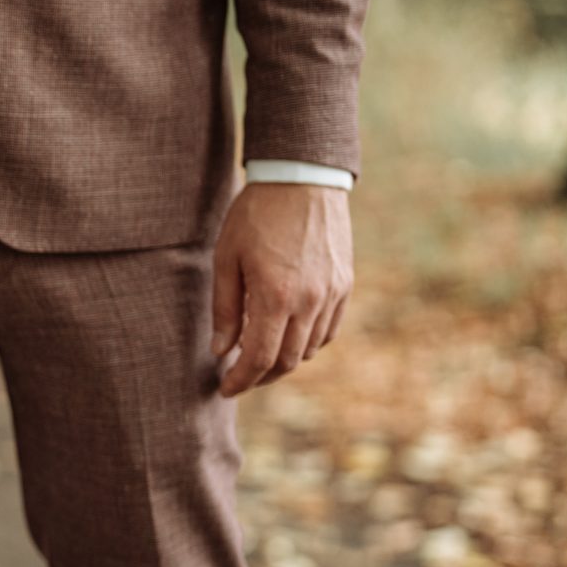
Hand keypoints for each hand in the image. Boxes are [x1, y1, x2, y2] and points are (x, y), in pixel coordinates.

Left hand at [210, 183, 353, 397]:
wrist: (302, 178)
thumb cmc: (255, 215)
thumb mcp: (226, 259)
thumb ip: (225, 309)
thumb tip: (221, 351)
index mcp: (275, 296)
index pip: (260, 358)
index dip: (242, 380)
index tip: (226, 388)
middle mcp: (310, 300)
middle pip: (288, 361)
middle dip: (261, 376)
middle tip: (239, 377)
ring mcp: (332, 293)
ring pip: (310, 348)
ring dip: (284, 361)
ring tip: (258, 356)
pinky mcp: (344, 284)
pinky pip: (328, 329)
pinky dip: (307, 342)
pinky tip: (287, 336)